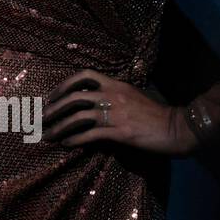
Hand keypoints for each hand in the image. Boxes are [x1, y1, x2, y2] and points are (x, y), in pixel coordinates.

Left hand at [42, 69, 196, 155]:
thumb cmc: (157, 114)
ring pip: (78, 118)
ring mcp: (116, 114)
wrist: (178, 128)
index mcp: (116, 84)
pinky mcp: (120, 132)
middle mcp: (112, 95)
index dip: (64, 84)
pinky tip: (66, 144)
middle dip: (54, 108)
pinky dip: (75, 140)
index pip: (84, 75)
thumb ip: (114, 95)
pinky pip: (91, 135)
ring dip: (59, 127)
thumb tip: (95, 101)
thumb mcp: (134, 96)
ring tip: (48, 135)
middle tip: (41, 118)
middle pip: (74, 97)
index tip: (52, 95)